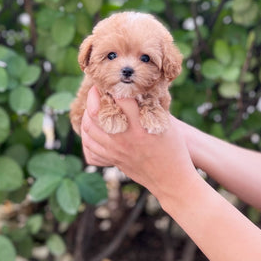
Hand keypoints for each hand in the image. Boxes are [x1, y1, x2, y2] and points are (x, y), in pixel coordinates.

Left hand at [80, 87, 196, 199]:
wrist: (172, 180)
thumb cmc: (174, 149)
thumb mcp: (166, 123)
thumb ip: (151, 107)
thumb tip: (139, 90)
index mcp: (140, 125)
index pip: (120, 98)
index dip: (113, 86)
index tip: (112, 81)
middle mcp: (125, 136)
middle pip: (96, 113)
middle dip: (92, 97)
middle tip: (96, 90)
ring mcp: (116, 149)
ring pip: (89, 128)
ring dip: (87, 114)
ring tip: (92, 107)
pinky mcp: (113, 159)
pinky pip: (90, 146)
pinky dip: (87, 134)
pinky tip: (92, 127)